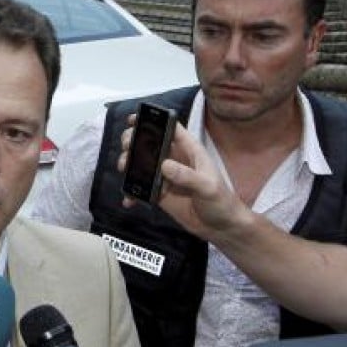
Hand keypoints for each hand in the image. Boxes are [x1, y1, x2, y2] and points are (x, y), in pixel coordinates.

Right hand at [119, 118, 247, 237]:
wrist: (220, 227)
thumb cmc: (221, 202)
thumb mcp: (208, 187)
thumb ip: (187, 176)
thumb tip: (164, 165)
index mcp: (189, 151)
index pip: (170, 128)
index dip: (153, 120)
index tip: (134, 119)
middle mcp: (174, 160)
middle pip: (149, 143)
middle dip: (134, 141)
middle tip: (127, 147)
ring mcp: (164, 176)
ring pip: (140, 163)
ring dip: (129, 164)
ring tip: (125, 169)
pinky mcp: (158, 192)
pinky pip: (140, 188)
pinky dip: (132, 193)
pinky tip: (129, 199)